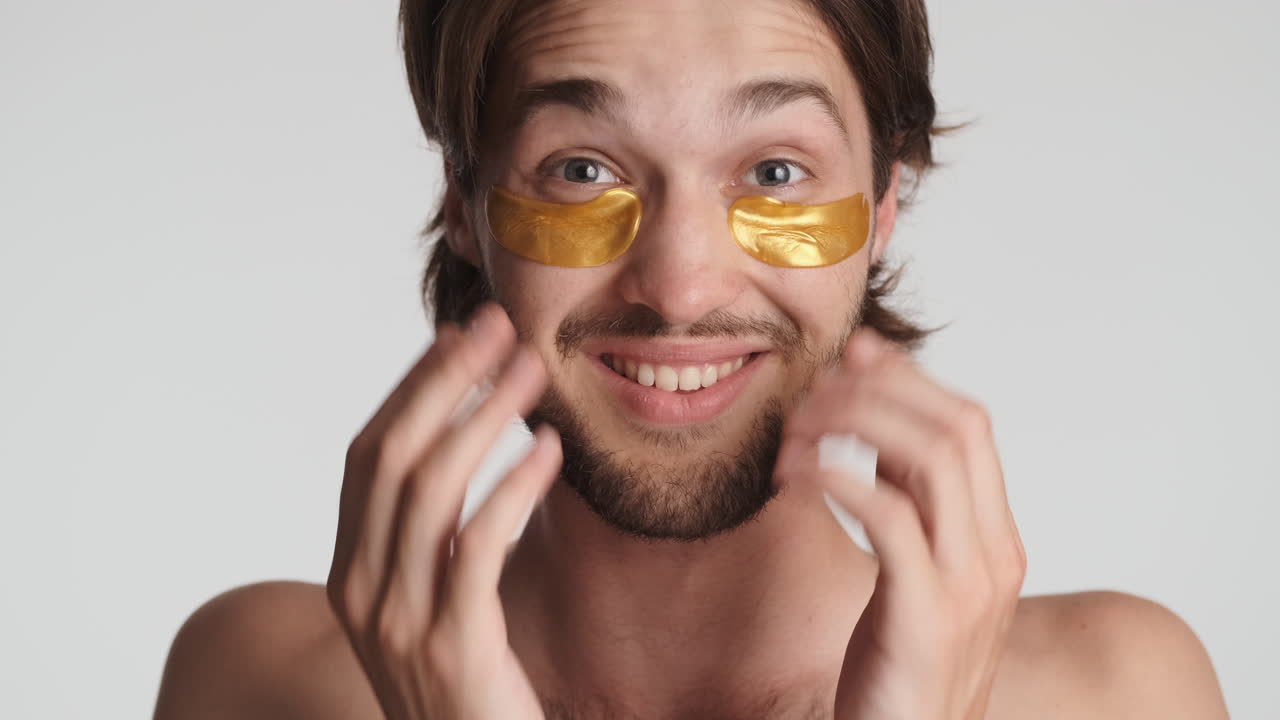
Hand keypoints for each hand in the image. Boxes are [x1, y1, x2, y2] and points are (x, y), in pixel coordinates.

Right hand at [326, 303, 559, 719]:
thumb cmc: (466, 683)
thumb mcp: (429, 603)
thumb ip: (430, 537)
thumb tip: (459, 438)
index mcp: (350, 574)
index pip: (368, 456)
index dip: (411, 388)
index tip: (456, 335)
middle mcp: (361, 592)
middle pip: (392, 456)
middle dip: (445, 380)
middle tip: (499, 328)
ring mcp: (401, 621)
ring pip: (431, 488)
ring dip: (485, 416)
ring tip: (533, 374)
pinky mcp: (453, 644)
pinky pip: (480, 543)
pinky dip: (515, 485)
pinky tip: (550, 449)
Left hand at [776, 328, 1027, 719]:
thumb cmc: (898, 671)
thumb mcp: (910, 579)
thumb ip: (906, 510)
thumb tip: (872, 433)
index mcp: (995, 542)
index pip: (969, 426)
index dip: (911, 378)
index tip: (856, 353)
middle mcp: (995, 557)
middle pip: (958, 428)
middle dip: (881, 389)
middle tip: (815, 388)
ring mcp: (968, 586)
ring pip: (932, 458)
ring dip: (855, 425)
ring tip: (796, 432)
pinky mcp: (927, 616)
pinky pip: (890, 517)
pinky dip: (842, 479)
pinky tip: (799, 477)